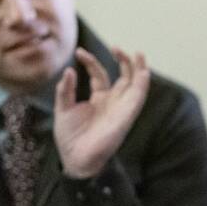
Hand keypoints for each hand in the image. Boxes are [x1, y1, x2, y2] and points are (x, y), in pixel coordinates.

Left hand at [53, 46, 150, 178]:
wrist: (75, 157)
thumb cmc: (69, 137)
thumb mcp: (62, 108)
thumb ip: (66, 90)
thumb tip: (69, 70)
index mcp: (98, 99)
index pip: (99, 74)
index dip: (90, 61)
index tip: (79, 52)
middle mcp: (112, 102)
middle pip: (124, 77)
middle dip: (123, 61)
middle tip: (116, 47)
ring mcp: (120, 108)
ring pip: (135, 85)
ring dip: (139, 69)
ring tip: (138, 54)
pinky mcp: (126, 116)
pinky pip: (138, 98)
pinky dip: (143, 84)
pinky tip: (143, 71)